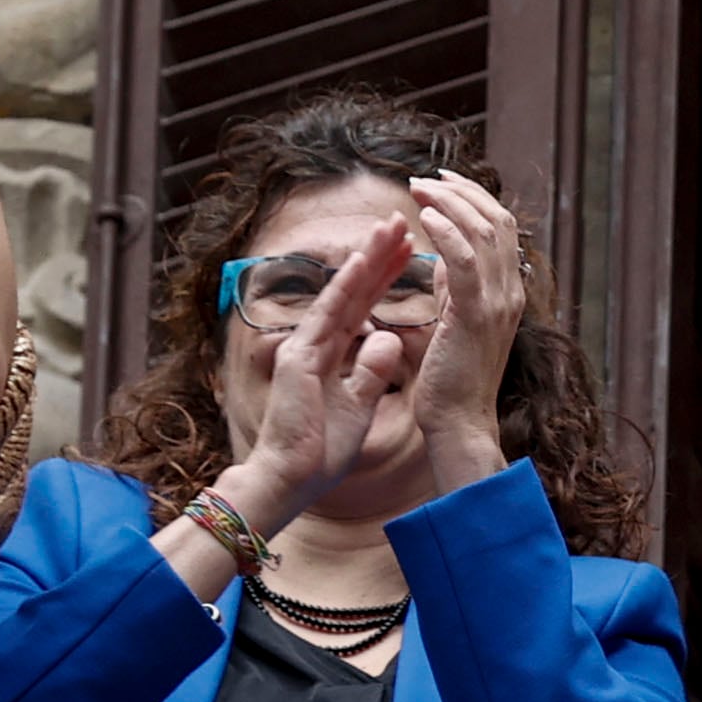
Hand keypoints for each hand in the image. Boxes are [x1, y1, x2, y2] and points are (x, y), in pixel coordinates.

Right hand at [223, 219, 414, 527]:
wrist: (292, 478)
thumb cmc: (322, 448)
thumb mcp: (360, 404)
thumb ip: (372, 370)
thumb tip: (388, 338)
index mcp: (332, 353)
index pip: (365, 306)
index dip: (386, 278)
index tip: (409, 251)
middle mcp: (317, 343)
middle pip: (354, 292)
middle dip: (379, 257)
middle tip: (403, 223)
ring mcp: (305, 348)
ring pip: (341, 295)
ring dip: (366, 260)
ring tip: (389, 227)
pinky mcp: (299, 360)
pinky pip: (326, 319)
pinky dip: (343, 290)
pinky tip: (362, 263)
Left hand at [407, 170, 524, 488]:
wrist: (458, 421)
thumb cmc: (450, 377)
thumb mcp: (455, 319)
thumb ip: (455, 285)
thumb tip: (444, 252)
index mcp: (508, 292)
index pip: (502, 227)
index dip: (473, 197)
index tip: (441, 181)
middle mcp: (511, 292)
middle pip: (498, 220)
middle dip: (460, 191)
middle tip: (424, 178)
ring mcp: (498, 304)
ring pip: (483, 233)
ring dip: (449, 203)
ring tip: (418, 189)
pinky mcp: (475, 316)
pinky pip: (465, 262)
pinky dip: (447, 233)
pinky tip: (423, 217)